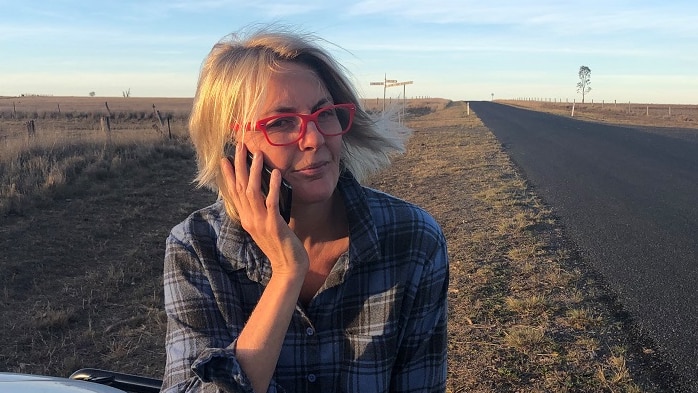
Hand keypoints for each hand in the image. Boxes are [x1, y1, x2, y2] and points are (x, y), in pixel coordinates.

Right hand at [220, 144, 308, 277]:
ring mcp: (260, 222)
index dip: (229, 175)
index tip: (225, 158)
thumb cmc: (280, 246)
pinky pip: (271, 202)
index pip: (233, 193)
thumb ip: (260, 211)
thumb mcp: (265, 227)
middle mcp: (250, 219)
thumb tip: (261, 193)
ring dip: (254, 171)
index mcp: (246, 219)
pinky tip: (276, 173)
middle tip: (239, 147)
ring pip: (253, 192)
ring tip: (257, 154)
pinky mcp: (274, 225)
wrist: (288, 268)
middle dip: (239, 166)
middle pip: (240, 188)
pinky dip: (272, 187)